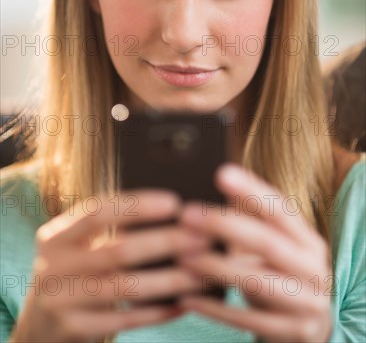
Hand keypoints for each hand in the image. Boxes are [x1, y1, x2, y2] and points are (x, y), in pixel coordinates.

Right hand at [10, 190, 211, 342]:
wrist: (38, 325)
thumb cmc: (69, 272)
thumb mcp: (73, 245)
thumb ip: (104, 228)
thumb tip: (167, 212)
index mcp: (55, 237)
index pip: (97, 212)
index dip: (137, 206)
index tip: (173, 202)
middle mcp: (54, 267)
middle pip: (118, 250)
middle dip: (166, 242)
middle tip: (201, 237)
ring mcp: (63, 302)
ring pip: (127, 287)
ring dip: (171, 279)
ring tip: (204, 271)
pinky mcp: (75, 330)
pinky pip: (127, 319)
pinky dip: (159, 310)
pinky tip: (183, 301)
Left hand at [177, 164, 332, 342]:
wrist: (313, 327)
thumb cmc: (283, 274)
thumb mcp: (275, 243)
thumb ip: (252, 213)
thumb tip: (225, 174)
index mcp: (309, 241)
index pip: (281, 209)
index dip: (252, 190)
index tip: (221, 173)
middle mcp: (313, 270)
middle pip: (268, 242)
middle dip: (225, 226)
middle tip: (187, 215)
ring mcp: (306, 305)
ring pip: (257, 283)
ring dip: (216, 268)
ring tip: (182, 257)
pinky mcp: (292, 334)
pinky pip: (248, 321)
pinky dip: (214, 310)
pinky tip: (187, 297)